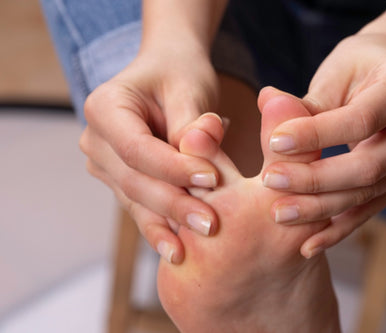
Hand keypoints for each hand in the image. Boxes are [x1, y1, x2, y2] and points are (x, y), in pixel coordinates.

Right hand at [79, 49, 222, 263]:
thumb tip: (201, 150)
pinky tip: (179, 250)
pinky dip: (163, 225)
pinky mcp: (122, 182)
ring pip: (137, 200)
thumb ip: (193, 122)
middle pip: (133, 180)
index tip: (211, 178)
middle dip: (174, 203)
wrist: (168, 75)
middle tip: (211, 223)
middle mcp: (96, 140)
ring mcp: (105, 165)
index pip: (135, 148)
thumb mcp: (189, 88)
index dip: (172, 168)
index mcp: (104, 108)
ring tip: (200, 241)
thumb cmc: (179, 74)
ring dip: (170, 221)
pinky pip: (142, 207)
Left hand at [260, 34, 385, 256]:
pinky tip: (309, 244)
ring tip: (280, 213)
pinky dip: (339, 227)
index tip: (273, 143)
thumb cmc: (356, 69)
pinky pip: (371, 208)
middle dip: (316, 179)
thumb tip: (267, 106)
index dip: (317, 135)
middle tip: (270, 183)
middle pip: (369, 166)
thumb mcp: (335, 74)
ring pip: (368, 192)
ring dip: (321, 208)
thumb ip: (307, 102)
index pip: (361, 120)